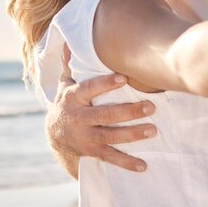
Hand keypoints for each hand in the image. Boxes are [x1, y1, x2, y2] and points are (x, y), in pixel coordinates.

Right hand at [45, 44, 156, 172]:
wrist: (54, 135)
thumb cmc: (67, 102)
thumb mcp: (65, 83)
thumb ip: (70, 64)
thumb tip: (69, 40)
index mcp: (73, 98)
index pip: (90, 89)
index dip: (106, 84)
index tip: (124, 78)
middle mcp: (79, 118)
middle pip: (105, 115)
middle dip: (129, 111)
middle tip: (151, 106)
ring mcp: (86, 137)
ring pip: (110, 136)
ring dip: (133, 134)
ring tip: (153, 130)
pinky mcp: (93, 152)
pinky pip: (111, 158)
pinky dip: (127, 163)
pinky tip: (143, 166)